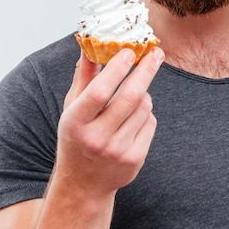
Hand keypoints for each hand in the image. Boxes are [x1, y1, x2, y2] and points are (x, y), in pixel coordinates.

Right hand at [52, 47, 162, 197]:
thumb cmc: (77, 137)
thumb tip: (91, 45)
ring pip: (144, 107)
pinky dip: (146, 113)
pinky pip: (150, 122)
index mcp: (75, 122)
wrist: (83, 184)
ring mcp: (117, 151)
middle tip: (156, 53)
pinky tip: (133, 117)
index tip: (129, 51)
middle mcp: (96, 138)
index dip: (116, 69)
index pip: (99, 91)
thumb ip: (83, 77)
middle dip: (146, 71)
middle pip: (129, 97)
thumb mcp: (72, 109)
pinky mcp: (135, 159)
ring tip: (134, 93)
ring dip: (144, 93)